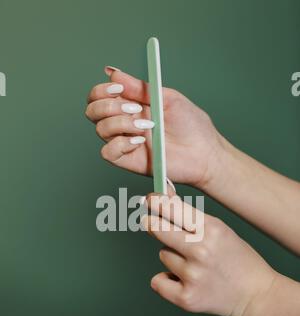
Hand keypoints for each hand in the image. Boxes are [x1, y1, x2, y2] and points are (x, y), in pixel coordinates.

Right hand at [86, 66, 225, 187]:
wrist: (203, 153)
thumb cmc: (191, 126)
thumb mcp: (167, 98)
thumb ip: (139, 87)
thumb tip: (113, 73)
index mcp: (131, 105)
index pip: (101, 95)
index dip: (102, 90)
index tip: (119, 89)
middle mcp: (124, 123)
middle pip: (93, 111)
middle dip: (108, 106)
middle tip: (134, 108)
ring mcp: (125, 142)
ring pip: (100, 129)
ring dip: (120, 123)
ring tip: (145, 126)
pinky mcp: (128, 161)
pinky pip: (107, 152)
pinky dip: (120, 144)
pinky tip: (139, 142)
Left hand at [141, 192, 276, 315]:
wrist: (256, 295)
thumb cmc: (237, 259)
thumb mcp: (221, 230)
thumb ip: (192, 217)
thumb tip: (162, 198)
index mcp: (213, 229)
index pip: (173, 209)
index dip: (156, 202)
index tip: (150, 200)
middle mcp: (201, 250)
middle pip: (157, 229)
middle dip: (152, 224)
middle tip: (150, 223)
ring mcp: (192, 275)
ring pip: (162, 254)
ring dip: (172, 257)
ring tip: (194, 264)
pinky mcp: (186, 297)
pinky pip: (158, 281)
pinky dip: (167, 280)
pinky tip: (183, 281)